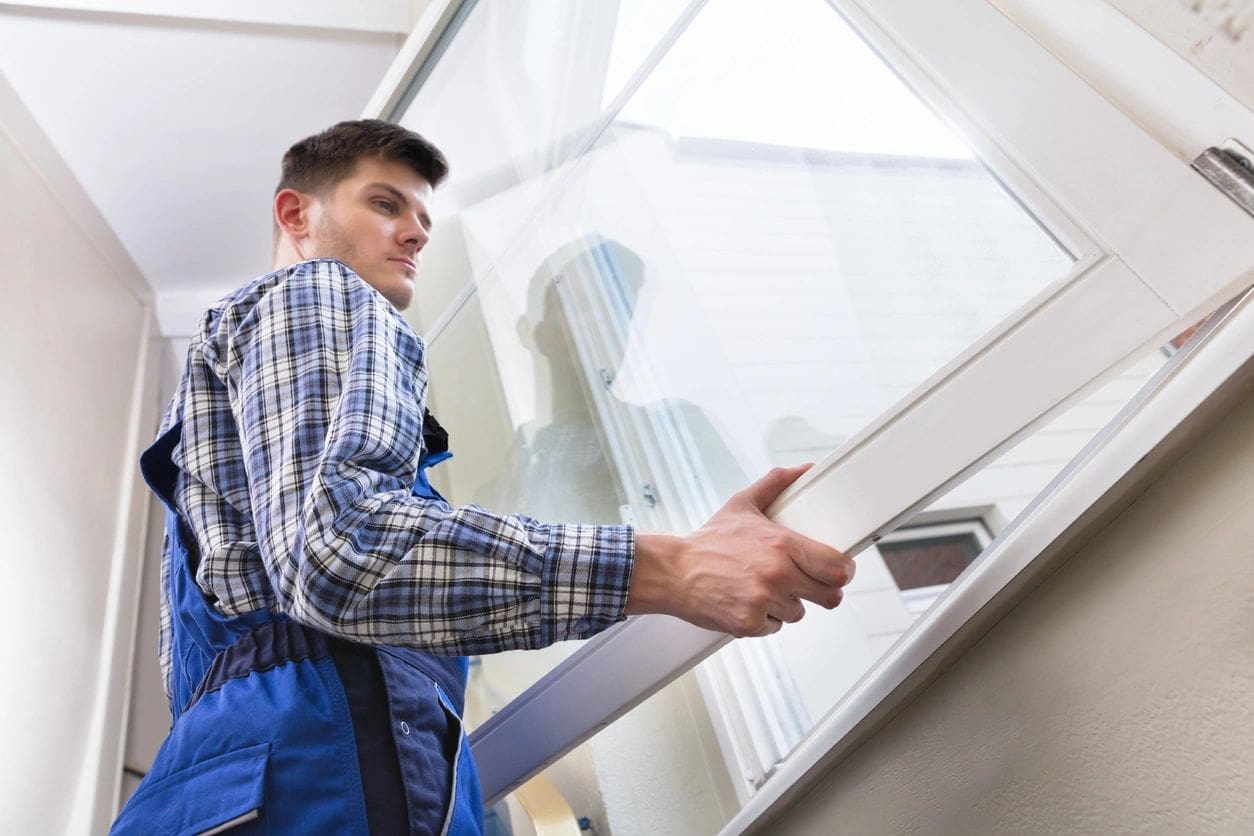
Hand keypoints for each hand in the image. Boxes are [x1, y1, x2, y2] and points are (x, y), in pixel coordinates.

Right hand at [626, 464, 854, 636]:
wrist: (673, 570)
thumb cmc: (708, 541)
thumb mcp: (742, 504)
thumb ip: (776, 484)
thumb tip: (803, 469)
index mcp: (782, 544)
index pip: (838, 567)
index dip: (843, 572)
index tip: (839, 571)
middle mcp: (777, 574)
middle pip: (830, 596)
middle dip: (822, 592)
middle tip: (807, 585)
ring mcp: (764, 601)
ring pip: (799, 612)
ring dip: (786, 604)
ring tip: (762, 588)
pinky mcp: (749, 623)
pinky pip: (775, 627)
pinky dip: (764, 619)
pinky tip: (747, 601)